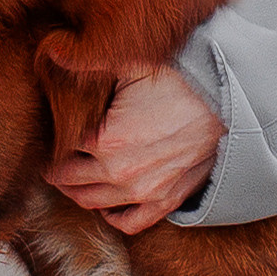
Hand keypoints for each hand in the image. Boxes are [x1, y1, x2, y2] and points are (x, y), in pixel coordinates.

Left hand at [45, 65, 222, 235]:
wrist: (225, 105)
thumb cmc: (177, 82)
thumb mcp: (130, 65)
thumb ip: (88, 63)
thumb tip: (54, 52)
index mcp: (103, 141)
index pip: (60, 148)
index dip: (53, 140)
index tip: (51, 133)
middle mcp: (118, 173)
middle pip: (68, 179)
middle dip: (56, 169)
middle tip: (53, 159)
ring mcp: (142, 192)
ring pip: (91, 203)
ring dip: (75, 192)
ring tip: (70, 179)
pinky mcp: (164, 201)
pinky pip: (128, 223)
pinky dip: (111, 216)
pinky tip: (104, 203)